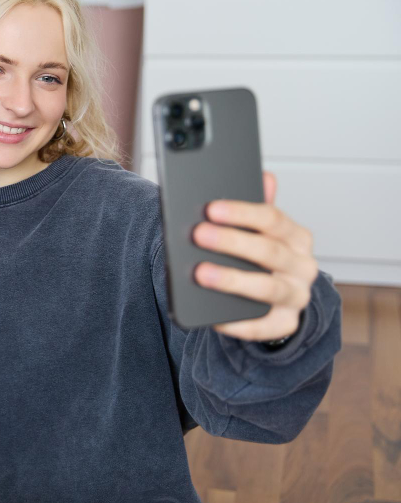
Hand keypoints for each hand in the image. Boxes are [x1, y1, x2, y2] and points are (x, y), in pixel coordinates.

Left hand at [192, 171, 318, 341]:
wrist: (278, 298)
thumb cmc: (261, 257)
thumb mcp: (260, 230)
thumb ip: (257, 207)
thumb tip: (263, 176)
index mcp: (296, 236)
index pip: (272, 219)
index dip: (241, 213)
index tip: (211, 209)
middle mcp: (303, 265)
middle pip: (269, 251)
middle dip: (232, 242)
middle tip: (198, 234)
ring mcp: (297, 296)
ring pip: (268, 288)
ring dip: (232, 280)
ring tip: (200, 273)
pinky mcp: (286, 323)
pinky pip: (263, 327)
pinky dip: (239, 324)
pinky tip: (213, 317)